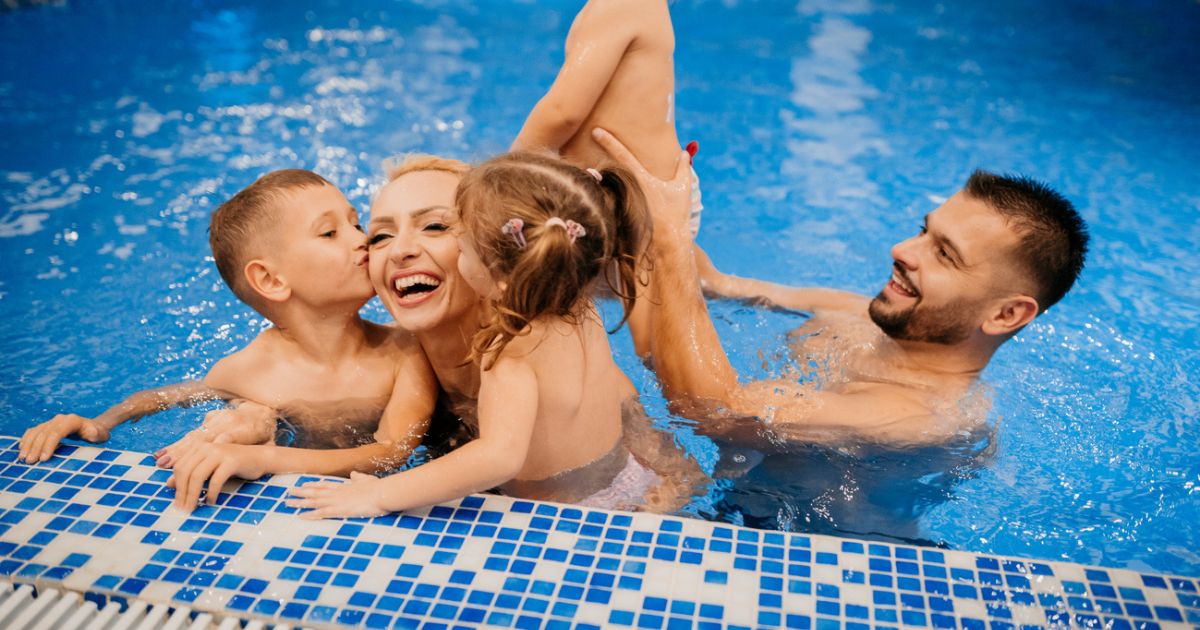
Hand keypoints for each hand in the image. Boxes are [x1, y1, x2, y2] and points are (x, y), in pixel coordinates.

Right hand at [19, 414, 109, 462]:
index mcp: (72, 421)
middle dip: (35, 448)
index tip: (43, 459)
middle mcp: (60, 419)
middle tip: (30, 462)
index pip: (56, 432)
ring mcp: (52, 421)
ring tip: (23, 458)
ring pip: (36, 431)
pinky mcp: (47, 425)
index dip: (49, 445)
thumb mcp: (101, 434)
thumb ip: (96, 434)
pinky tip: (21, 449)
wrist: (93, 427)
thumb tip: (92, 434)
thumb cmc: (97, 433)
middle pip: (44, 432)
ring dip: (28, 444)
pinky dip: (26, 439)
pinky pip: (33, 431)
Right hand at [155, 403, 275, 467]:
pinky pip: (191, 435)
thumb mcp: (270, 442)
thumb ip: (265, 450)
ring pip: (193, 436)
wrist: (260, 410)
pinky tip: (161, 455)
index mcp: (245, 428)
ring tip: (161, 462)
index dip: (214, 447)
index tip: (201, 461)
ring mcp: (216, 419)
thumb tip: (260, 458)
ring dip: (176, 451)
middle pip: (204, 438)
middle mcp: (227, 421)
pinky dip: (176, 446)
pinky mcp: (210, 419)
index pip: (228, 437)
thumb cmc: (266, 434)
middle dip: (185, 453)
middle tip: (169, 467)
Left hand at [167, 442, 266, 510]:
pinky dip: (211, 493)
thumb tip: (169, 484)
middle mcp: (207, 447)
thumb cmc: (233, 465)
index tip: (177, 503)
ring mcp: (220, 452)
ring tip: (192, 508)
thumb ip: (191, 473)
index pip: (180, 467)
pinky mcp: (232, 460)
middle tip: (182, 510)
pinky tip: (210, 501)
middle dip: (182, 493)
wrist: (260, 458)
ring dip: (193, 495)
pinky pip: (216, 479)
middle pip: (186, 471)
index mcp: (199, 447)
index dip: (176, 486)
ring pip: (197, 476)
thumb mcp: (210, 468)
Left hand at [286, 471, 388, 518]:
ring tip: (287, 503)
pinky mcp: (339, 510)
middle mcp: (337, 492)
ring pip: (314, 501)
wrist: (383, 492)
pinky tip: (300, 516)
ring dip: (300, 502)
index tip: (303, 484)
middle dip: (301, 492)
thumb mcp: (367, 480)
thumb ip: (358, 478)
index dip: (313, 485)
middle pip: (315, 491)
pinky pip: (321, 513)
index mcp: (344, 486)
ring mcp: (337, 501)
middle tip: (288, 492)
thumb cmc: (378, 487)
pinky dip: (310, 514)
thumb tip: (353, 474)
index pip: (325, 485)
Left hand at [592, 128, 693, 235]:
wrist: (668, 241)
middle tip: (587, 135)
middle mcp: (628, 187)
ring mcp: (621, 201)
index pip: (622, 155)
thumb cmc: (676, 214)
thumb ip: (683, 168)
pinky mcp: (618, 213)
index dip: (608, 141)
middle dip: (598, 152)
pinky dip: (600, 192)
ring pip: (604, 183)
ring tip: (585, 163)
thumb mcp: (682, 188)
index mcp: (641, 178)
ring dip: (595, 173)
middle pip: (607, 165)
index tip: (596, 131)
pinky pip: (607, 199)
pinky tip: (591, 186)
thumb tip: (684, 153)